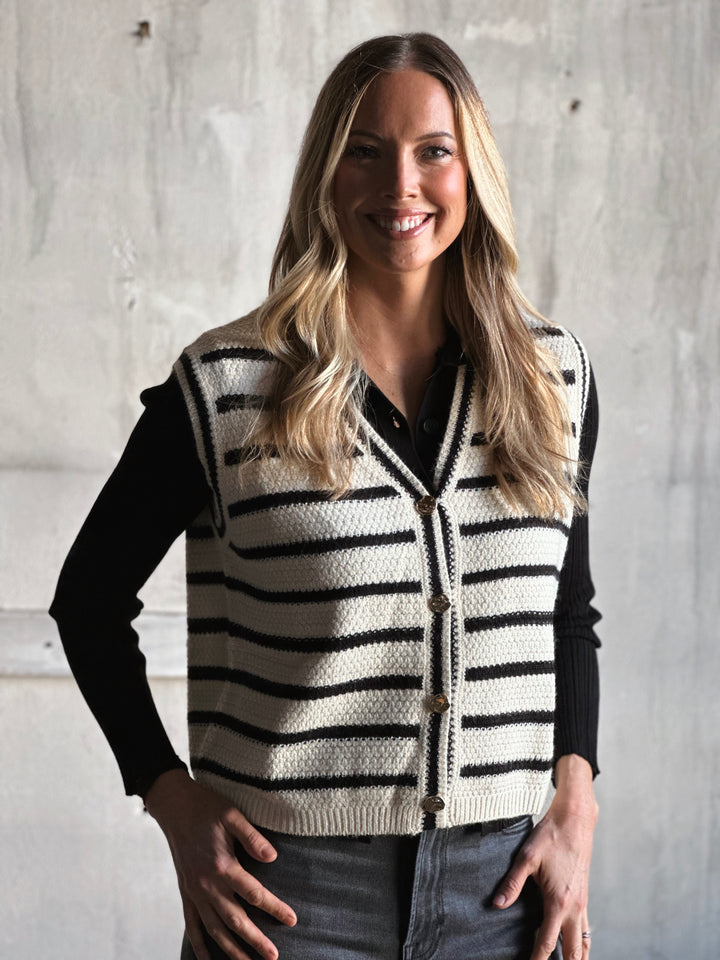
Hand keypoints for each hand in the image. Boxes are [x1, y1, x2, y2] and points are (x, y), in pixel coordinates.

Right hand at [145, 770, 296, 959]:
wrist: (174, 806)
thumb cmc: (207, 807)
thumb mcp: (233, 815)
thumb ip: (253, 838)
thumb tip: (273, 857)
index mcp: (223, 865)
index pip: (254, 894)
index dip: (275, 908)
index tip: (292, 920)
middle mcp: (207, 884)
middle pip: (235, 920)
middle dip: (254, 941)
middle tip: (273, 957)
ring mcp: (194, 891)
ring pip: (214, 928)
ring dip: (231, 949)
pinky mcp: (185, 891)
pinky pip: (191, 924)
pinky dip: (199, 944)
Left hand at [493, 755, 597, 959]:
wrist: (575, 820)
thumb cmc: (551, 836)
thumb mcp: (527, 857)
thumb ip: (512, 883)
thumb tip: (497, 904)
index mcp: (558, 902)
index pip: (548, 943)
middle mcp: (575, 907)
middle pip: (573, 951)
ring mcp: (582, 903)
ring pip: (584, 942)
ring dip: (577, 957)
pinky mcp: (584, 896)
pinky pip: (587, 928)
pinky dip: (583, 942)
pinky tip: (575, 944)